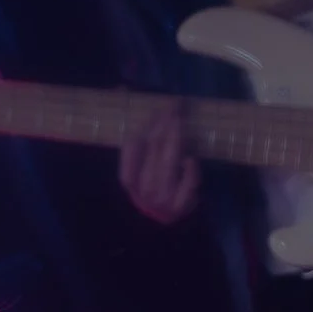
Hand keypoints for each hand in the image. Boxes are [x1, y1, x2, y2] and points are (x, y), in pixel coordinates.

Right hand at [118, 102, 198, 222]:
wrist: (160, 222)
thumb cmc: (149, 185)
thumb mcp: (137, 165)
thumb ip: (135, 133)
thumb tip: (121, 89)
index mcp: (129, 180)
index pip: (132, 149)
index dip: (143, 127)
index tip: (155, 108)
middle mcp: (143, 190)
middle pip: (153, 151)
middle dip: (164, 125)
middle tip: (173, 105)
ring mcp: (162, 199)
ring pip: (169, 164)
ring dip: (177, 139)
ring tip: (180, 119)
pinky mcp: (181, 206)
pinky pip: (187, 185)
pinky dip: (190, 171)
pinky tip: (190, 158)